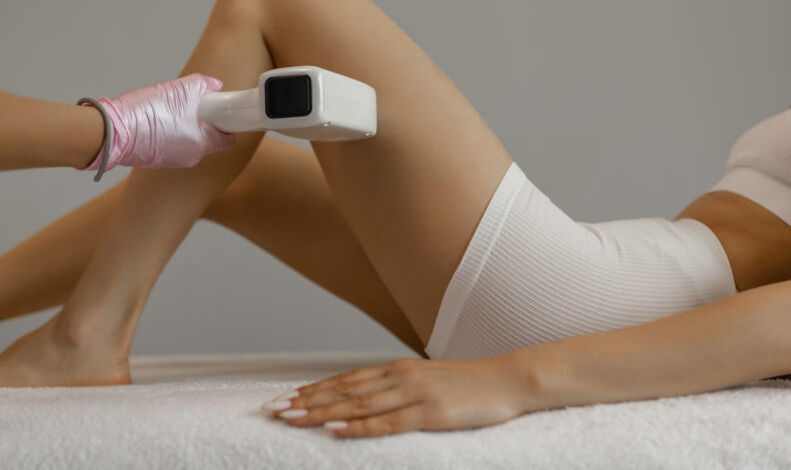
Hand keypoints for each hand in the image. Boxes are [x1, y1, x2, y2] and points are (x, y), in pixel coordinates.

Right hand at [80, 73, 234, 170]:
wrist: (109, 132)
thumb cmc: (145, 113)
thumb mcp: (180, 90)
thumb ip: (204, 85)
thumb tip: (215, 86)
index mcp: (203, 143)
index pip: (228, 138)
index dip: (226, 122)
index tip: (218, 109)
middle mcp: (192, 157)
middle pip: (208, 138)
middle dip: (203, 120)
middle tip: (191, 104)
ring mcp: (174, 160)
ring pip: (189, 140)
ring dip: (185, 125)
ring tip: (169, 110)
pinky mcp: (158, 159)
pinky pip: (173, 144)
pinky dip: (170, 132)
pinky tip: (156, 120)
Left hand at [264, 356, 534, 437]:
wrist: (506, 380)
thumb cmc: (468, 385)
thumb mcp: (428, 380)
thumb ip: (399, 387)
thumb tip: (372, 398)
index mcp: (398, 369)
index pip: (347, 379)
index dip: (315, 389)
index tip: (287, 397)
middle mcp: (399, 377)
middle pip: (344, 391)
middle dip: (306, 401)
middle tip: (274, 410)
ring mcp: (414, 394)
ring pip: (358, 405)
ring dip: (321, 412)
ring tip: (292, 418)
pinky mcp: (430, 414)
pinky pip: (388, 423)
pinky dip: (359, 427)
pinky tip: (337, 430)